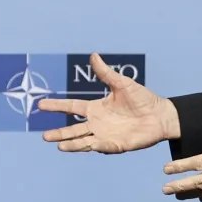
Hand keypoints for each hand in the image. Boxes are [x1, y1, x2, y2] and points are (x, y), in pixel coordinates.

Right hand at [36, 53, 180, 153]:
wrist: (160, 115)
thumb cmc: (142, 99)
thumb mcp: (122, 84)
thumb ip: (106, 73)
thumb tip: (93, 55)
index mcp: (95, 108)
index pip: (71, 108)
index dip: (56, 106)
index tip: (40, 105)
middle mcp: (97, 124)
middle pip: (74, 130)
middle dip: (59, 133)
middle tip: (44, 136)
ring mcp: (106, 135)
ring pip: (84, 141)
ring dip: (72, 144)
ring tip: (59, 146)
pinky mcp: (118, 145)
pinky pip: (106, 146)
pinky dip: (99, 145)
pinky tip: (91, 144)